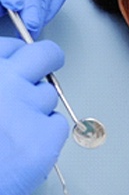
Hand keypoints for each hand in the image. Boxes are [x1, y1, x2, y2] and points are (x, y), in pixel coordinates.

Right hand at [0, 37, 68, 194]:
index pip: (11, 46)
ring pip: (49, 95)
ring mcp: (27, 106)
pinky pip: (56, 125)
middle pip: (45, 54)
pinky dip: (45, 135)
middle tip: (46, 68)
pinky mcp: (44, 137)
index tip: (16, 64)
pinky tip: (23, 148)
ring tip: (12, 132)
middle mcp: (4, 81)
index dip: (16, 56)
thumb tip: (6, 74)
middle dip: (49, 60)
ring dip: (37, 108)